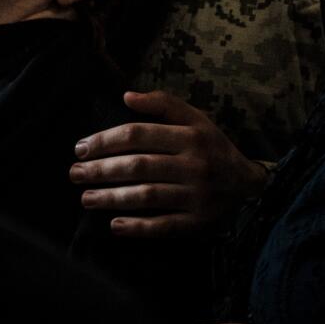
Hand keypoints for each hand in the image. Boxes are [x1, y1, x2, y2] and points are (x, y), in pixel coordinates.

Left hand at [68, 90, 267, 237]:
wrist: (250, 184)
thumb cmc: (211, 146)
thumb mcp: (195, 118)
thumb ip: (162, 103)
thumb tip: (126, 96)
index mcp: (190, 136)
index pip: (138, 135)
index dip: (105, 140)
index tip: (80, 148)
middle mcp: (194, 165)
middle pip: (138, 166)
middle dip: (101, 170)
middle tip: (74, 173)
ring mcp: (198, 196)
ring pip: (148, 196)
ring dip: (112, 198)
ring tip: (85, 197)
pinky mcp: (200, 222)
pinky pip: (165, 226)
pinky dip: (138, 227)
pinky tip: (114, 225)